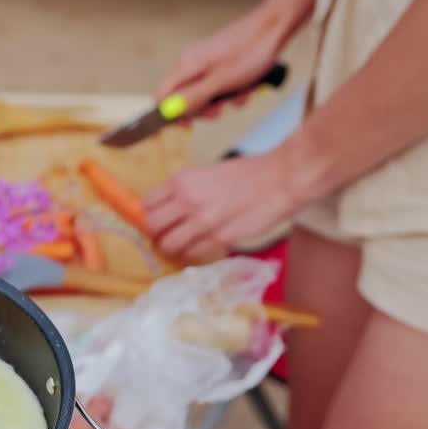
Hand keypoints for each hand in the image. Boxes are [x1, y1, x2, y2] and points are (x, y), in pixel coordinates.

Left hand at [143, 151, 307, 261]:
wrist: (280, 178)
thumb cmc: (248, 173)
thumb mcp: (207, 173)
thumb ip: (186, 190)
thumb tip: (167, 209)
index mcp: (183, 180)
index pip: (147, 204)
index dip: (149, 214)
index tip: (157, 219)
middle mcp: (188, 200)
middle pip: (151, 226)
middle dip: (155, 234)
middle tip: (165, 235)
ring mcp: (203, 221)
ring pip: (168, 245)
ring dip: (171, 248)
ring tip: (180, 245)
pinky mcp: (219, 237)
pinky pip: (192, 254)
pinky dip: (191, 255)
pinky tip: (199, 248)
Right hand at [157, 5, 295, 118]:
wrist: (273, 29)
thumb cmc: (249, 53)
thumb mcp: (220, 82)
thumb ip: (193, 98)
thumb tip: (168, 113)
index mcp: (186, 64)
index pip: (163, 95)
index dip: (170, 114)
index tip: (187, 126)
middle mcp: (191, 62)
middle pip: (185, 96)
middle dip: (204, 108)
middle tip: (220, 111)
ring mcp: (206, 61)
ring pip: (205, 92)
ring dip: (223, 100)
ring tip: (241, 95)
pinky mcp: (220, 62)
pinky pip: (219, 84)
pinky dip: (232, 91)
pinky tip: (247, 87)